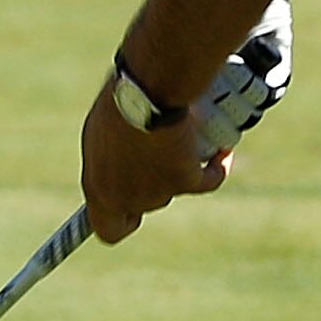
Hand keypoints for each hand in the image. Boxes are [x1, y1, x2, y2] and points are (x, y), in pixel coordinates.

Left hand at [82, 80, 230, 243]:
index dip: (123, 221)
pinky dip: (218, 166)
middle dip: (152, 183)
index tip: (132, 212)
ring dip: (179, 167)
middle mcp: (127, 198)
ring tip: (180, 137)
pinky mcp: (187, 181)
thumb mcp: (100, 133)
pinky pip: (210, 179)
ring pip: (174, 189)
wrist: (147, 91)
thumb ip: (107, 159)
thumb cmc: (118, 104)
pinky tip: (222, 151)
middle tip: (158, 154)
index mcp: (98, 188)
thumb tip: (117, 162)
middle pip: (145, 204)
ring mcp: (158, 192)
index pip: (108, 229)